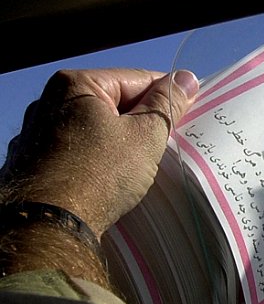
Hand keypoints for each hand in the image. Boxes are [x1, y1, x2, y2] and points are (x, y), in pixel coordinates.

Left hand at [1, 68, 198, 234]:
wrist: (50, 224)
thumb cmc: (98, 175)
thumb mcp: (145, 135)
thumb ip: (167, 104)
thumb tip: (185, 80)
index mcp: (76, 85)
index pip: (136, 79)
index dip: (166, 95)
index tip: (187, 110)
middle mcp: (50, 103)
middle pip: (114, 103)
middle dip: (141, 122)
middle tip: (164, 144)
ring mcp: (39, 134)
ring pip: (96, 129)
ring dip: (121, 142)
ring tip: (139, 165)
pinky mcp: (36, 162)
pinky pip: (79, 151)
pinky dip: (98, 160)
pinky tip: (111, 178)